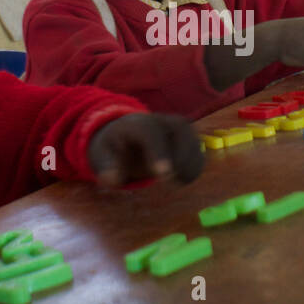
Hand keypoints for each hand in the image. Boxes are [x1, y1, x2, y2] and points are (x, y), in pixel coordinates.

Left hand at [87, 113, 203, 186]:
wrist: (130, 134)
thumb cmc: (117, 146)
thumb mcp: (104, 153)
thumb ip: (107, 165)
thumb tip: (112, 179)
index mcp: (139, 123)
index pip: (151, 132)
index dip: (158, 152)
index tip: (163, 174)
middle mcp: (163, 121)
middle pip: (181, 130)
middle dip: (181, 157)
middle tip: (170, 180)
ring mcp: (181, 129)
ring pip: (195, 141)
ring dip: (189, 165)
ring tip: (174, 182)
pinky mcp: (191, 141)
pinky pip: (199, 154)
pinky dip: (194, 169)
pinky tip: (181, 180)